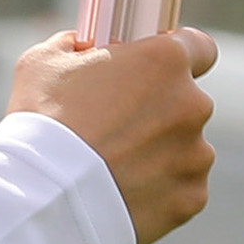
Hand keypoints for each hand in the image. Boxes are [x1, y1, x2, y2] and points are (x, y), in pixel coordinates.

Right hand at [9, 26, 217, 243]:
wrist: (48, 197)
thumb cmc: (44, 121)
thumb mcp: (44, 62)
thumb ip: (74, 46)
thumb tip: (81, 47)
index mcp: (164, 62)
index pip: (199, 48)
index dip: (176, 58)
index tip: (155, 72)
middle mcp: (192, 105)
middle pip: (186, 103)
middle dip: (158, 112)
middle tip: (115, 127)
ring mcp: (196, 155)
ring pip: (185, 148)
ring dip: (159, 153)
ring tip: (113, 168)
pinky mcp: (192, 197)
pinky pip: (181, 188)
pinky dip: (159, 190)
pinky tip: (123, 192)